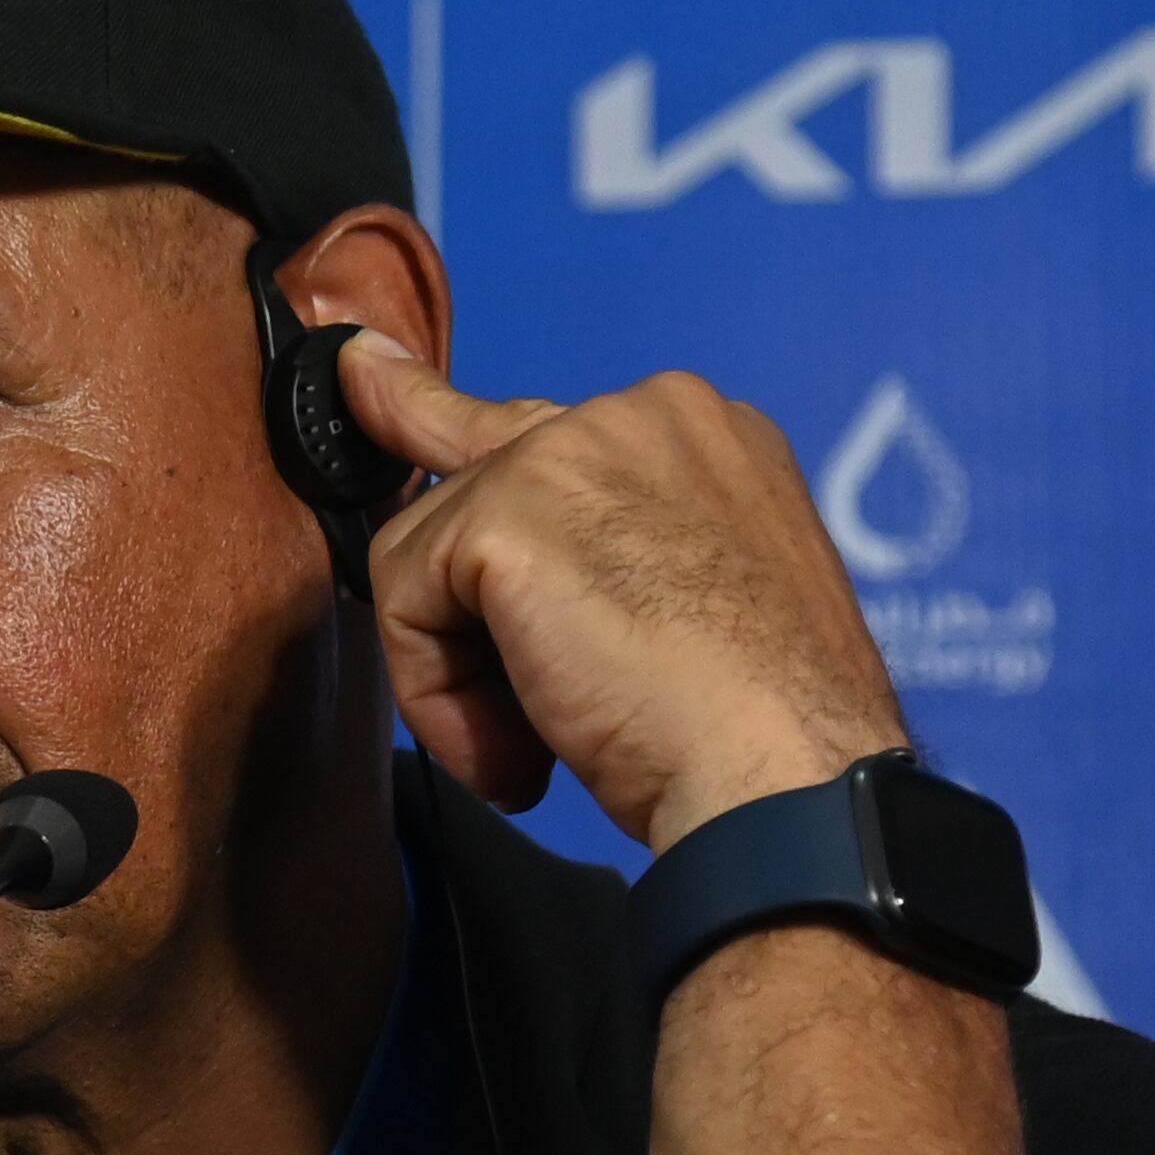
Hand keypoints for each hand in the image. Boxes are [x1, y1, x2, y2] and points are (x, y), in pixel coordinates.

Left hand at [337, 336, 912, 851]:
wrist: (783, 776)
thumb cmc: (762, 731)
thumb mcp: (701, 612)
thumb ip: (617, 560)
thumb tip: (503, 575)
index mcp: (704, 435)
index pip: (556, 434)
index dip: (480, 461)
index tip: (371, 378)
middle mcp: (641, 413)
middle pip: (479, 487)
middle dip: (467, 603)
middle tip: (509, 712)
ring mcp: (572, 450)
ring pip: (434, 552)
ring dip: (465, 676)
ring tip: (539, 754)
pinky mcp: (508, 512)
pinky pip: (404, 599)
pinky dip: (436, 697)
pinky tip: (516, 757)